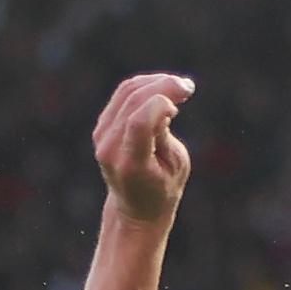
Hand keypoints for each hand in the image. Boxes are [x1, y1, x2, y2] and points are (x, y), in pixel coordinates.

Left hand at [93, 71, 194, 225]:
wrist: (136, 208)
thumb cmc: (164, 187)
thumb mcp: (177, 166)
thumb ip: (165, 133)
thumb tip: (160, 100)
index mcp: (131, 164)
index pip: (139, 122)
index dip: (160, 106)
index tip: (180, 107)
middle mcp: (110, 148)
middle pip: (133, 101)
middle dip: (163, 86)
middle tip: (188, 87)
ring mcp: (102, 135)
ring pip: (127, 92)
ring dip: (155, 82)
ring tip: (181, 86)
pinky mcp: (102, 125)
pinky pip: (123, 95)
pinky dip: (145, 87)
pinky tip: (165, 90)